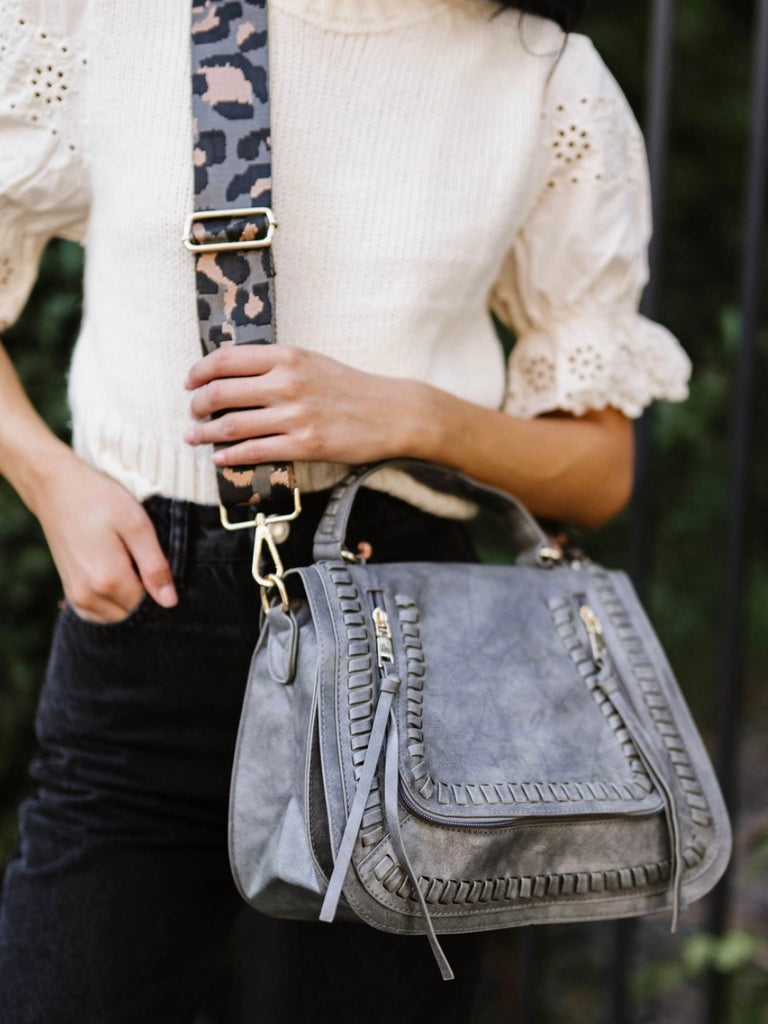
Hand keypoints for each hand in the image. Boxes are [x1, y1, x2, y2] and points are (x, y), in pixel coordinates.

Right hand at [34, 449, 177, 623]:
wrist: (57, 489)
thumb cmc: (100, 501)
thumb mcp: (137, 526)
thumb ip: (155, 566)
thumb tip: (170, 602)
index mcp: (108, 580)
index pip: (148, 603)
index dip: (156, 583)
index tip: (150, 558)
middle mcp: (88, 596)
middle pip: (132, 612)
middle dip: (142, 592)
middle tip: (136, 557)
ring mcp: (75, 597)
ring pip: (116, 615)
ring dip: (126, 597)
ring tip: (123, 562)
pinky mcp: (70, 592)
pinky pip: (98, 613)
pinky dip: (110, 601)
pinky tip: (113, 574)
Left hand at [184, 345, 431, 466]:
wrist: (392, 412)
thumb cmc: (350, 388)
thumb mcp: (311, 362)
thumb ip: (275, 365)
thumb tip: (233, 374)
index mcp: (287, 357)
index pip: (225, 359)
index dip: (199, 372)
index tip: (190, 382)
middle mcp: (287, 383)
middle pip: (221, 392)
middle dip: (198, 405)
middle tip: (193, 413)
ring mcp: (295, 415)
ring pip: (231, 425)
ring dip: (205, 433)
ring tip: (194, 437)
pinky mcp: (305, 444)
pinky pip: (255, 451)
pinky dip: (231, 455)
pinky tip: (220, 458)